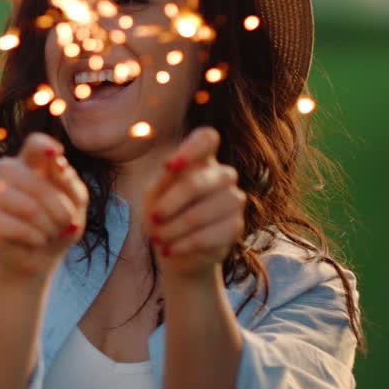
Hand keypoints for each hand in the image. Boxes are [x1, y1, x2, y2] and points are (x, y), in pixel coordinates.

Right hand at [0, 132, 88, 281]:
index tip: (58, 156)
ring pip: (26, 205)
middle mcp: (10, 173)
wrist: (43, 258)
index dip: (45, 147)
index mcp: (32, 163)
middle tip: (66, 221)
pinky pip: (15, 226)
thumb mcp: (76, 202)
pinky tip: (38, 240)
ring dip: (48, 224)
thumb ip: (68, 180)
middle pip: (32, 179)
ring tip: (51, 232)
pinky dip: (35, 237)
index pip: (34, 144)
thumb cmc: (61, 225)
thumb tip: (57, 162)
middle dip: (57, 205)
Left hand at [144, 127, 245, 279]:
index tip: (168, 167)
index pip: (207, 138)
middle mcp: (222, 176)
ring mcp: (233, 200)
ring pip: (205, 210)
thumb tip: (171, 166)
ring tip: (158, 238)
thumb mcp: (153, 197)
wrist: (173, 249)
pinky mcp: (236, 226)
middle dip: (171, 203)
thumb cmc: (161, 215)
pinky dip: (186, 243)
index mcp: (200, 160)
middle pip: (199, 180)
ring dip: (176, 227)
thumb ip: (163, 181)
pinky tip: (170, 249)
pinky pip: (212, 234)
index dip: (191, 149)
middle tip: (152, 219)